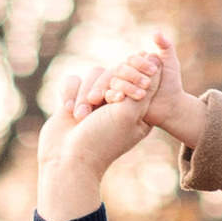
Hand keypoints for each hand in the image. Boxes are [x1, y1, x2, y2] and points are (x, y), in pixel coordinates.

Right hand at [36, 64, 155, 220]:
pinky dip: (70, 94)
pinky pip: (74, 81)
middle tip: (99, 102)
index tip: (121, 92)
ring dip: (85, 94)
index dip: (133, 76)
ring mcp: (96, 101)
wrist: (66, 161)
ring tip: (81, 116)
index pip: (142, 77)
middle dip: (105, 86)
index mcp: (139, 110)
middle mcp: (119, 104)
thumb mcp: (129, 114)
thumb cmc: (100, 140)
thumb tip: (156, 60)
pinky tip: (69, 112)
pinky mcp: (76, 100)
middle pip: (117, 71)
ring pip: (94, 74)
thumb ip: (144, 87)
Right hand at [106, 28, 203, 141]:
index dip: (141, 64)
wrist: (170, 106)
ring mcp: (120, 86)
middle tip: (147, 84)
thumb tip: (155, 32)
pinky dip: (114, 96)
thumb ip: (165, 45)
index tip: (154, 71)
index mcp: (136, 63)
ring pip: (114, 82)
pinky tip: (122, 99)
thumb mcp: (171, 63)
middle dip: (133, 76)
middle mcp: (126, 73)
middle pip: (120, 69)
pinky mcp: (117, 101)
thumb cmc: (171, 84)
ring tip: (143, 95)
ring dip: (127, 87)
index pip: (131, 59)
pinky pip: (109, 95)